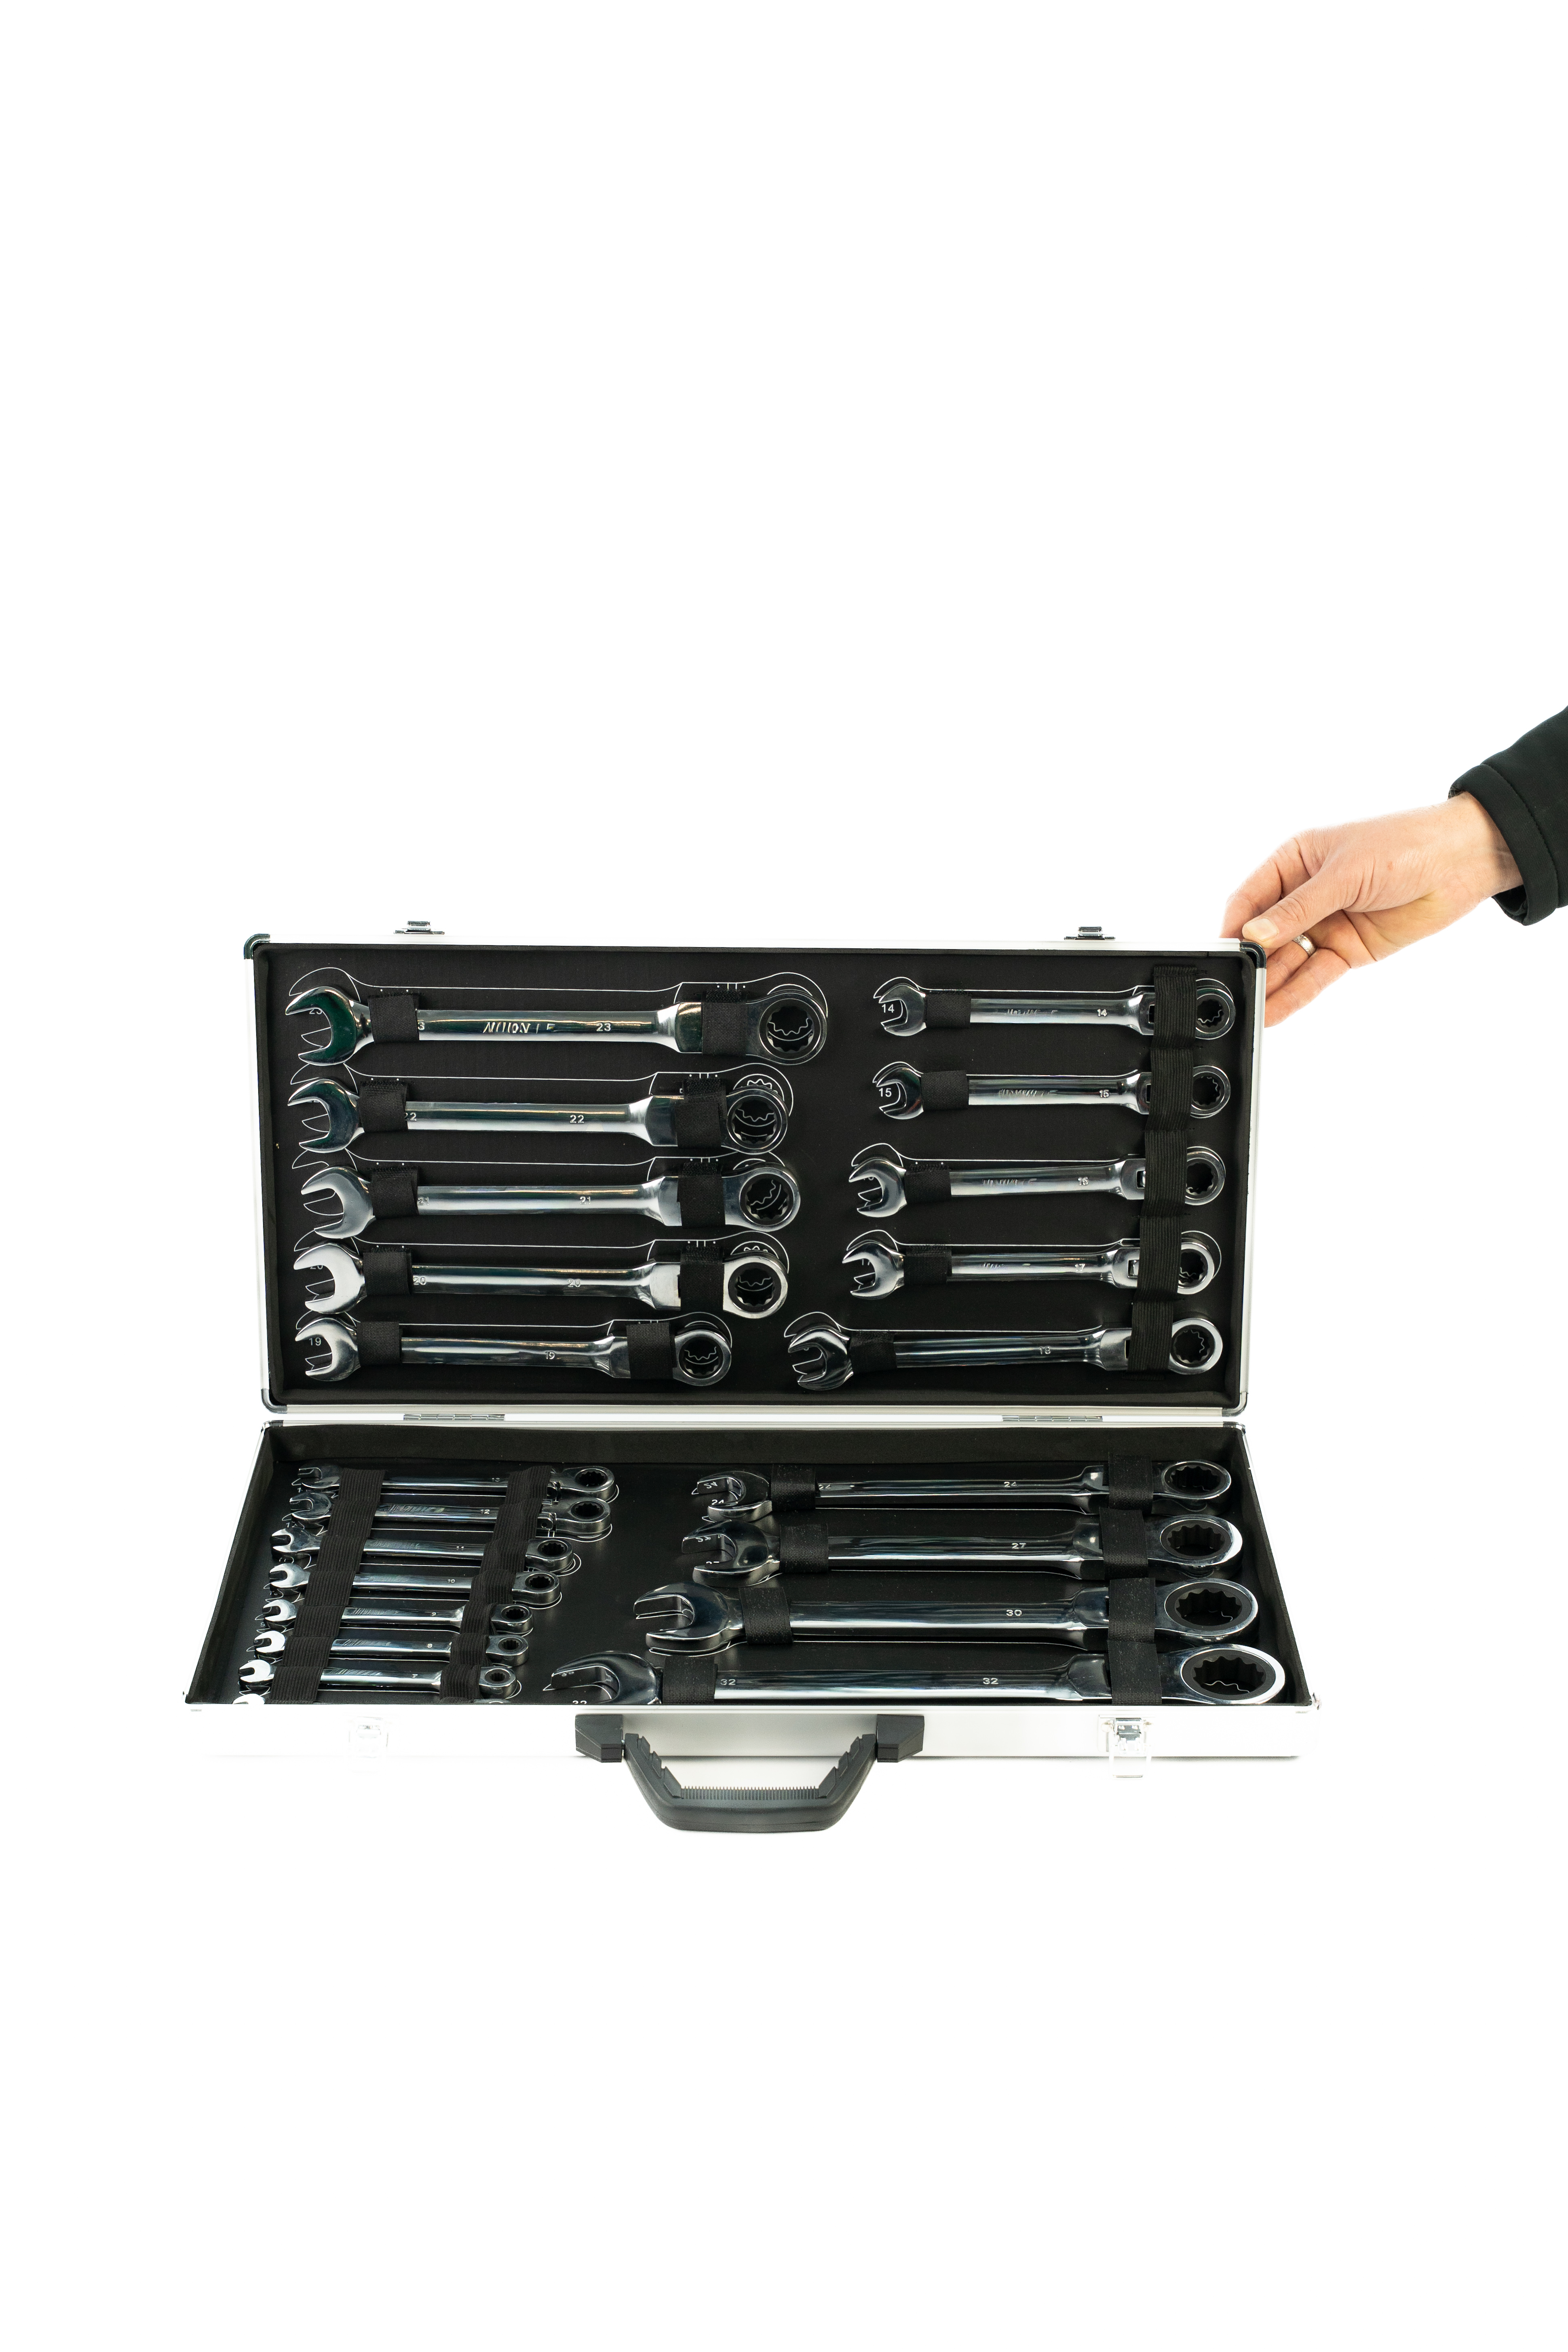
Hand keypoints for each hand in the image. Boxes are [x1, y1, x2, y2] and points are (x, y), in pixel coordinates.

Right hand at [1221, 794, 1522, 1024]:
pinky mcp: (1348, 950)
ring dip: (1271, 984)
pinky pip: (1316, 975)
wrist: (1463, 861)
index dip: (1234, 927)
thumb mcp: (1345, 872)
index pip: (1251, 898)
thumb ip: (1298, 908)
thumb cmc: (1405, 845)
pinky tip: (1276, 1008)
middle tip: (1237, 987)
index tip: (1220, 954)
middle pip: (1267, 935)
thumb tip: (1255, 936)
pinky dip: (1297, 993)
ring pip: (1289, 960)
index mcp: (1295, 861)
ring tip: (1252, 1007)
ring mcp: (1327, 924)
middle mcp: (1306, 894)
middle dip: (1252, 962)